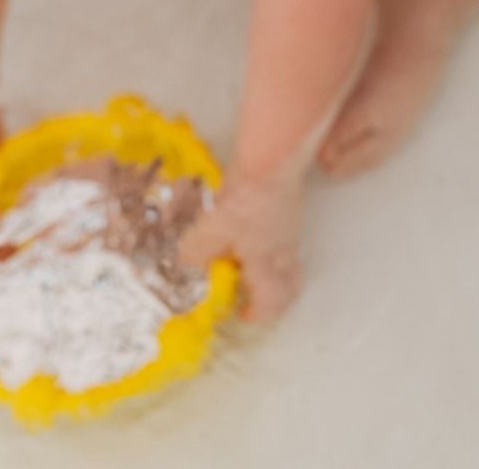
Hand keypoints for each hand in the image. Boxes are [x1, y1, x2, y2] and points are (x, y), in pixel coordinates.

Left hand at [179, 171, 303, 322]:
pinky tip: (249, 234)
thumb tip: (188, 263)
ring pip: (289, 264)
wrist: (270, 163)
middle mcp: (284, 253)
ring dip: (272, 273)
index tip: (240, 312)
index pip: (273, 303)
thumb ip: (198, 250)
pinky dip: (271, 249)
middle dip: (275, 299)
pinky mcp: (289, 212)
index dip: (258, 314)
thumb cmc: (246, 200)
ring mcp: (289, 232)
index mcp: (267, 265)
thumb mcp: (213, 228)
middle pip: (291, 288)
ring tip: (246, 264)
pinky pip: (285, 242)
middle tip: (253, 297)